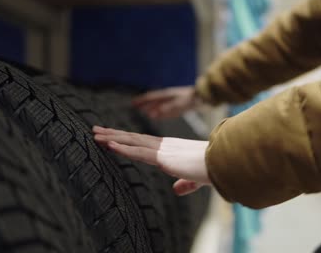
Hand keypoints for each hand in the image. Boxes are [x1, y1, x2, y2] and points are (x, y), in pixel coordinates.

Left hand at [93, 126, 210, 195]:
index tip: (114, 138)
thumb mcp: (195, 179)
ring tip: (96, 134)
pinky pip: (139, 152)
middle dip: (115, 134)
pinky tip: (110, 145)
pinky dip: (123, 148)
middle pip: (134, 138)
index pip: (145, 143)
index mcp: (172, 149)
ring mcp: (164, 150)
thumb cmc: (213, 169)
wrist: (224, 163)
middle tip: (97, 131)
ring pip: (132, 142)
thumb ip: (185, 183)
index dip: (128, 140)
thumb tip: (176, 189)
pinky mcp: (164, 157)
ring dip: (113, 138)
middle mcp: (165, 146)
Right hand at [132, 86, 200, 118]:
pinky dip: (162, 113)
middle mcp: (170, 97)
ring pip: (161, 106)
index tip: (134, 103)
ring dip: (153, 110)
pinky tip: (160, 116)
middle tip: (137, 108)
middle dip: (145, 105)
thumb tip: (155, 113)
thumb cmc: (193, 98)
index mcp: (167, 95)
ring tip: (147, 114)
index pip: (151, 98)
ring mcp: (175, 101)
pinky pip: (168, 110)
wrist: (206, 97)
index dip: (142, 101)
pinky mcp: (180, 106)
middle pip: (154, 101)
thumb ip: (167, 109)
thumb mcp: (179, 104)